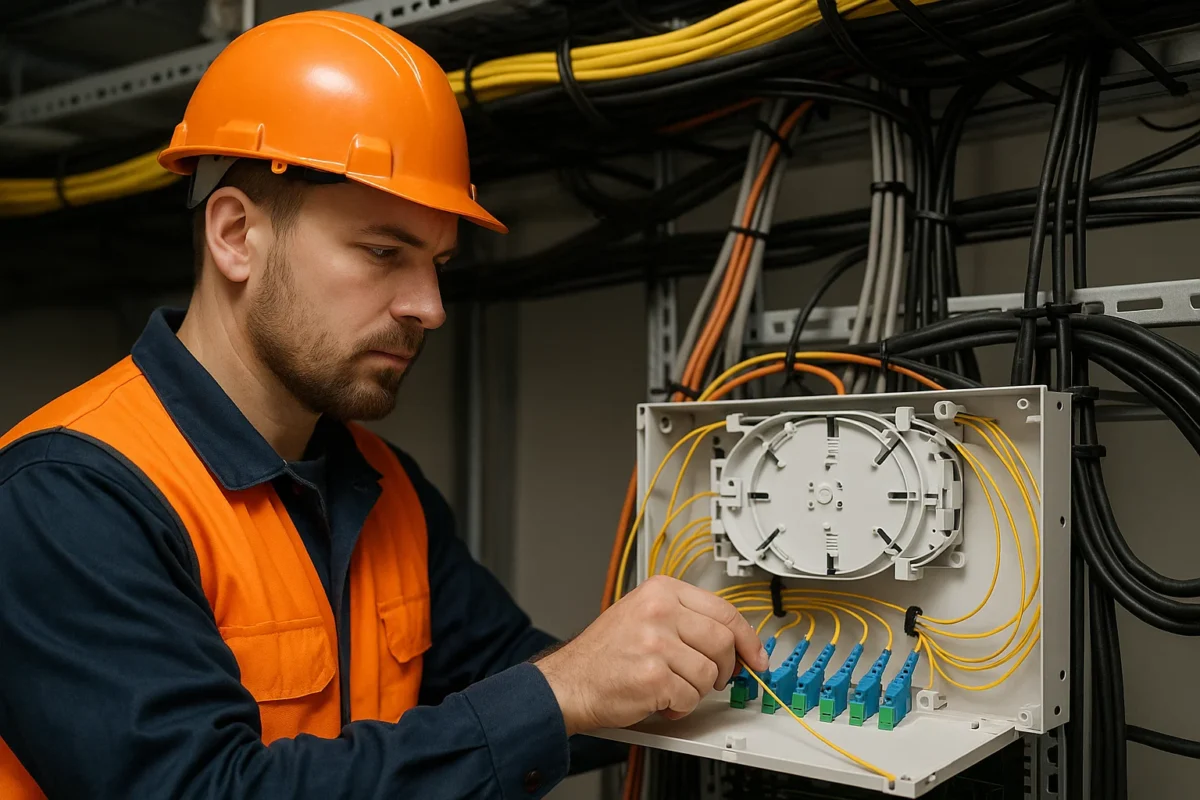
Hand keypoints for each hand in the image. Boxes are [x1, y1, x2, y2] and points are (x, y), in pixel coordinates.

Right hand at [533, 575, 767, 734]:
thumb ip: (686, 619)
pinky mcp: (654, 676)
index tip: (757, 656)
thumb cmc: (605, 654)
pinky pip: (690, 698)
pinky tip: (659, 699)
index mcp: (661, 591)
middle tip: (713, 679)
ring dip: (695, 691)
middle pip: (724, 642)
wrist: (570, 682)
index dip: (749, 639)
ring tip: (671, 686)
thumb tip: (733, 639)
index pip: (724, 611)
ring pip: (709, 674)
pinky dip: (679, 706)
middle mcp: (660, 611)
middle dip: (724, 669)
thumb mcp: (644, 615)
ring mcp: (656, 643)